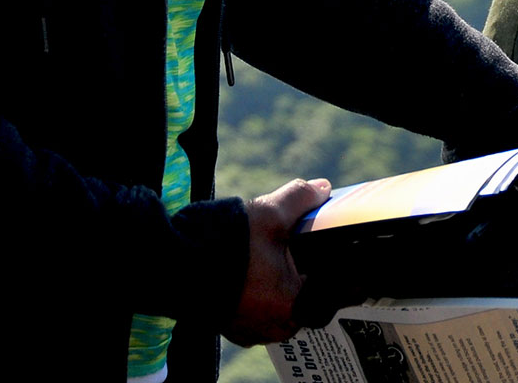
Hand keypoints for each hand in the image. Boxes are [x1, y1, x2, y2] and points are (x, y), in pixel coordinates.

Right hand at [224, 177, 331, 346]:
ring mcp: (253, 330)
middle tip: (303, 247)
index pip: (339, 292)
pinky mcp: (234, 326)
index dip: (344, 270)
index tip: (344, 253)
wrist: (173, 265)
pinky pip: (260, 307)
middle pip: (310, 297)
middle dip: (310, 272)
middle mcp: (277, 326)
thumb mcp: (271, 214)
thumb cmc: (226, 246)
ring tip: (275, 254)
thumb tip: (324, 188)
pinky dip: (261, 290)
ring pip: (283, 303)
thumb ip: (302, 199)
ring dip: (284, 282)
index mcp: (295, 306)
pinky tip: (254, 267)